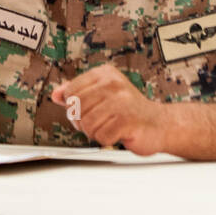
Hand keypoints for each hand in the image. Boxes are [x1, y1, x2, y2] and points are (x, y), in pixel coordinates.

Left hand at [52, 64, 169, 155]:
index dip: (74, 107)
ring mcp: (121, 101)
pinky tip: (119, 133)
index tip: (88, 110)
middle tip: (99, 122)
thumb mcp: (102, 96)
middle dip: (83, 121)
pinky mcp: (127, 119)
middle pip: (76, 108)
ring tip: (110, 127)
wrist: (159, 124)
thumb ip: (78, 93)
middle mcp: (113, 83)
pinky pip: (101, 136)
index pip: (71, 91)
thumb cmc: (128, 111)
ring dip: (95, 132)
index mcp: (105, 74)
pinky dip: (107, 140)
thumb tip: (56, 94)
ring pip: (87, 124)